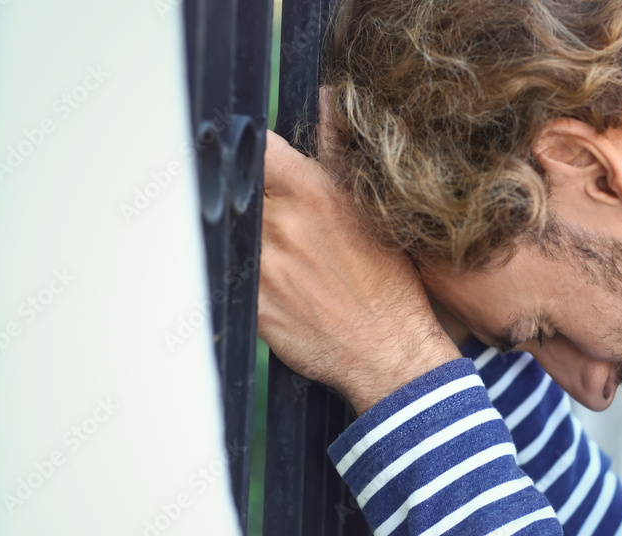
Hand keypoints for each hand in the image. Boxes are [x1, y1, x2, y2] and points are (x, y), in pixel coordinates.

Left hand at [258, 131, 459, 413]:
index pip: (259, 149)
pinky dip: (245, 278)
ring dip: (246, 241)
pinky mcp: (252, 305)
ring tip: (282, 259)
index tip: (262, 170)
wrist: (389, 351)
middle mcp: (282, 225)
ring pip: (232, 235)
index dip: (256, 156)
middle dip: (253, 203)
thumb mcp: (370, 209)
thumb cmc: (388, 282)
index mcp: (313, 193)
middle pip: (240, 192)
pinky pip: (232, 278)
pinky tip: (277, 287)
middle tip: (277, 226)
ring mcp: (262, 267)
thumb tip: (328, 98)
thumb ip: (338, 151)